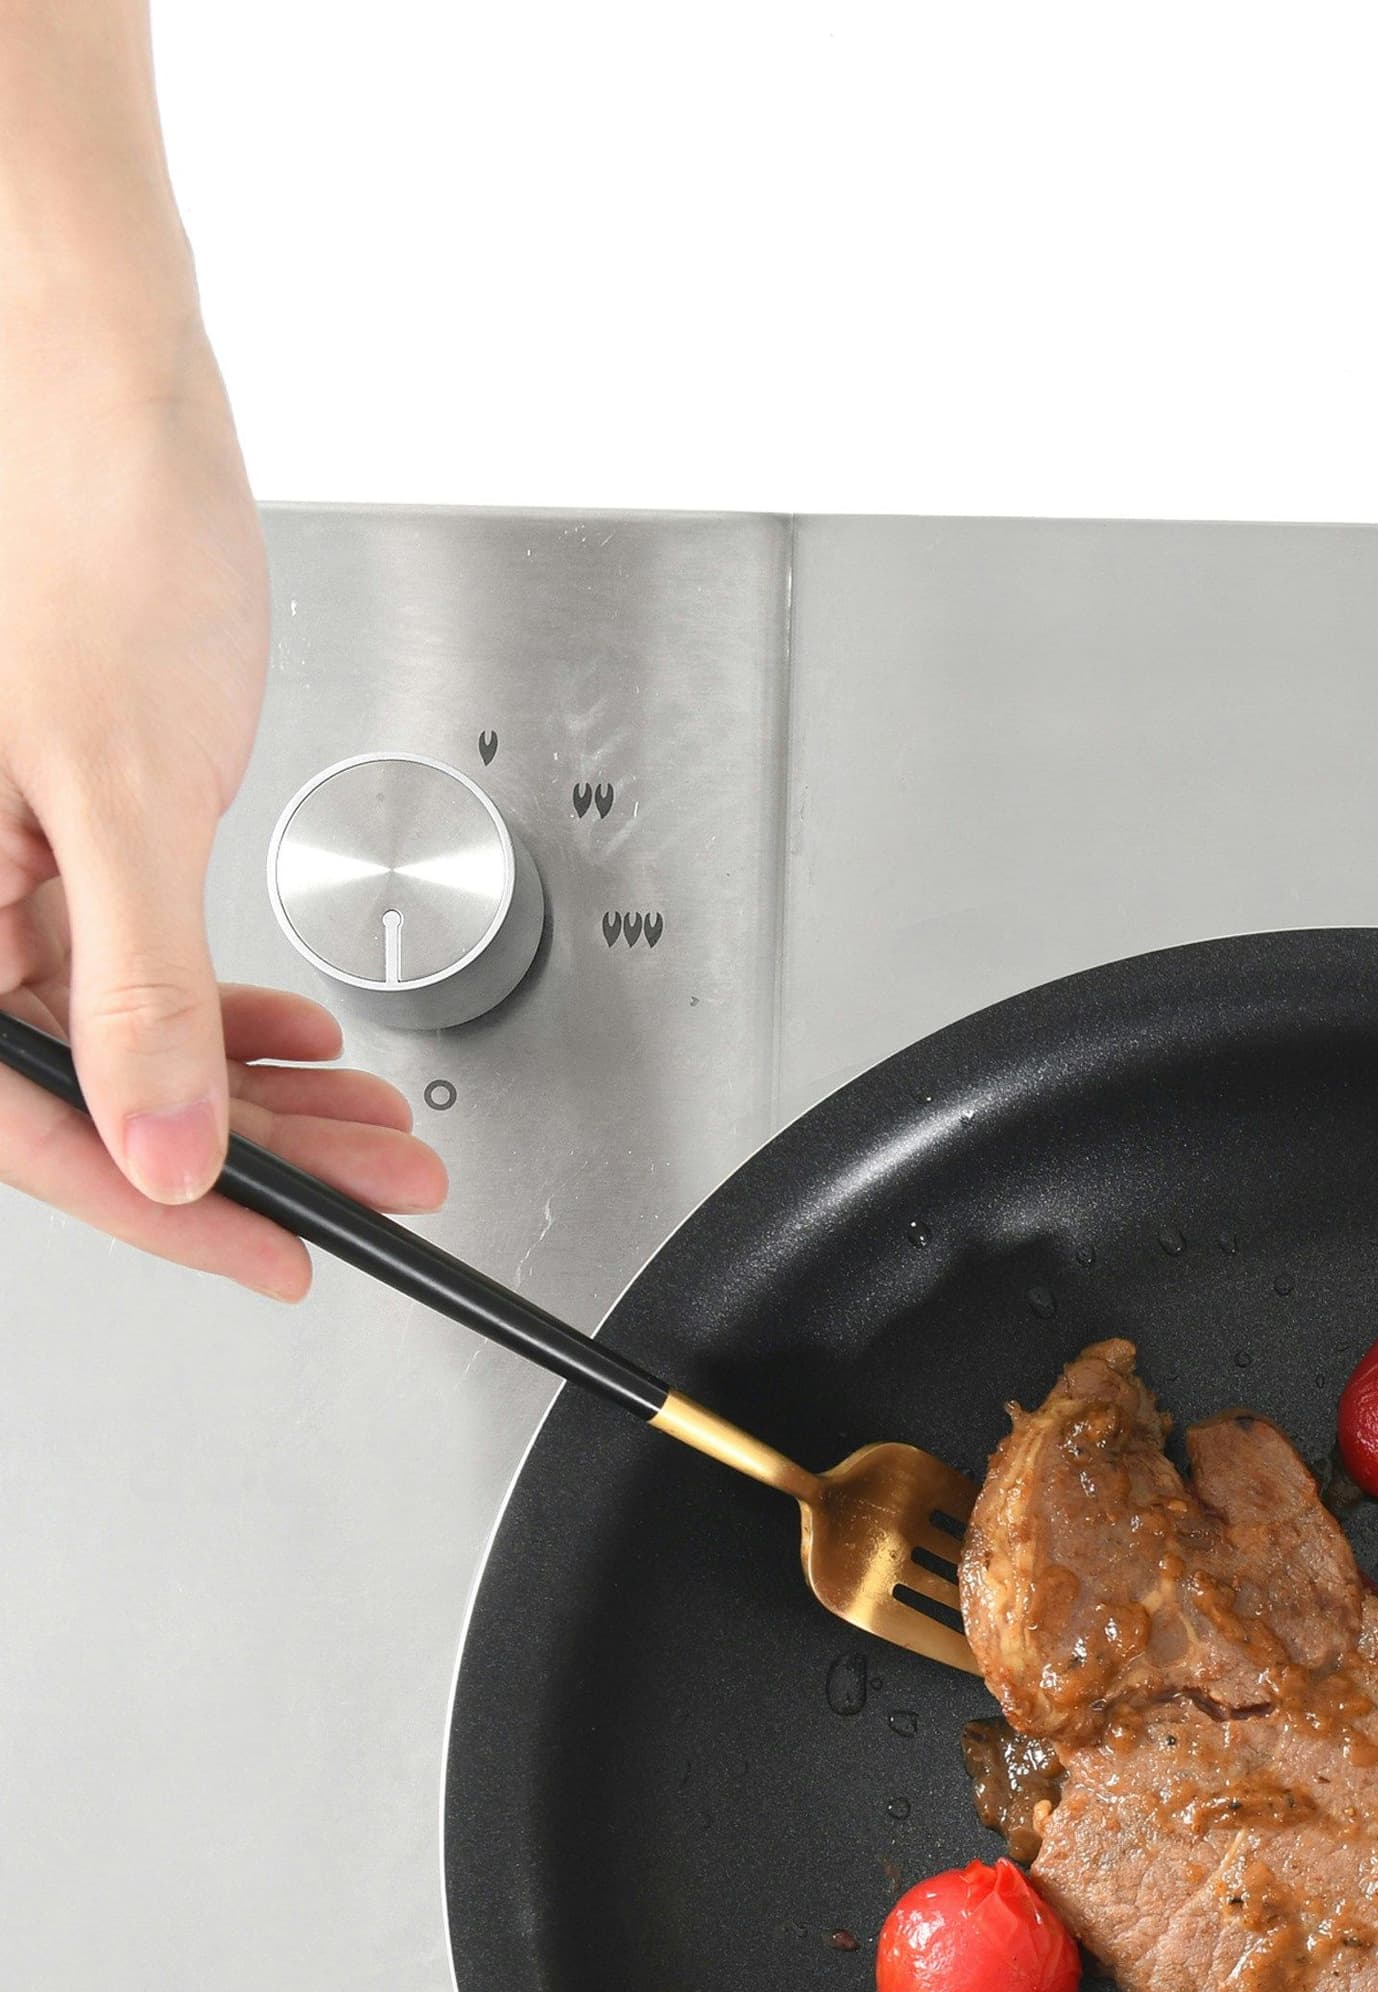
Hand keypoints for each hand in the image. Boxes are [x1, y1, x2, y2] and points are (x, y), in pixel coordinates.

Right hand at [0, 293, 443, 1297]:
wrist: (104, 388)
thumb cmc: (85, 528)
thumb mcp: (121, 790)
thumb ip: (137, 990)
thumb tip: (168, 1150)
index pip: (24, 1110)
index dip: (158, 1204)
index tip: (279, 1255)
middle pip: (81, 1084)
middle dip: (247, 1150)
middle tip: (379, 1191)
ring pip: (118, 1036)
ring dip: (256, 1093)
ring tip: (377, 1128)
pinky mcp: (46, 824)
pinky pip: (127, 962)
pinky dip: (226, 1015)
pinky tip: (306, 1050)